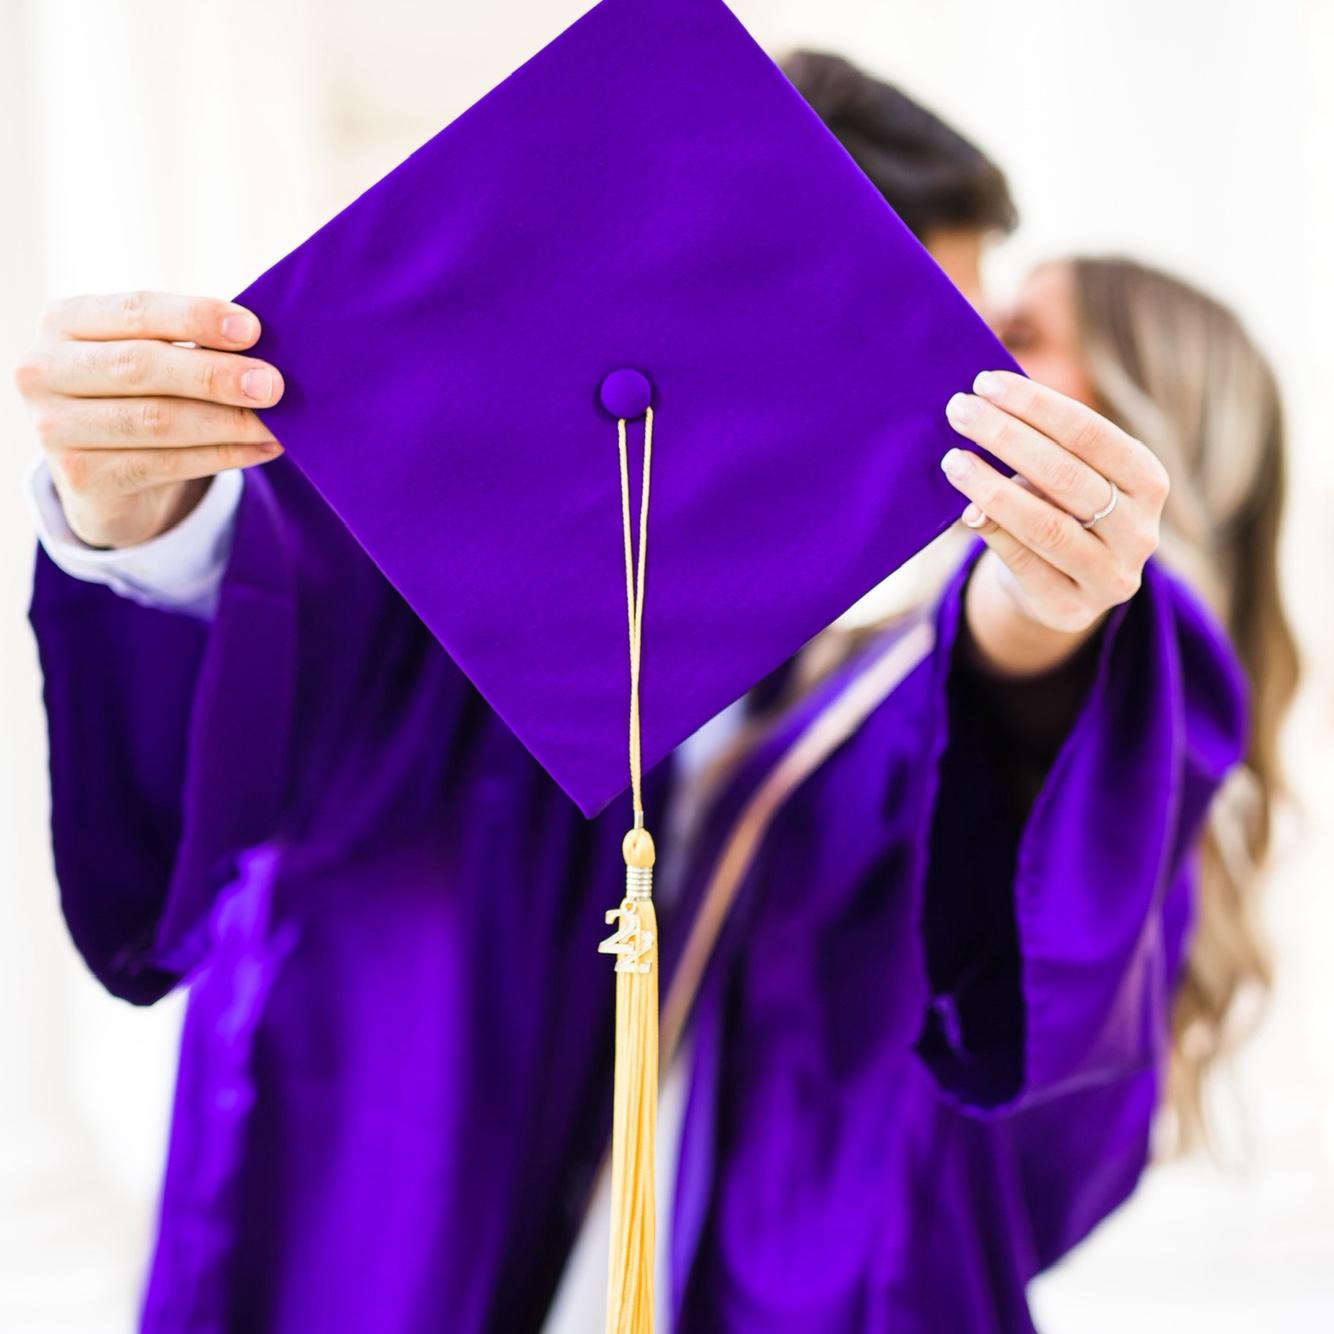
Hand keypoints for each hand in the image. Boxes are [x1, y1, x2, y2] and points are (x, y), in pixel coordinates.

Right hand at [13, 291, 284, 548]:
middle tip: (272, 384)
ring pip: (157, 420)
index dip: (195, 318)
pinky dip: (223, 456)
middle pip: (143, 365)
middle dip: (215, 375)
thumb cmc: (140, 396)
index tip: (253, 329)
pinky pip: (166, 464)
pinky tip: (261, 449)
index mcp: (66, 321)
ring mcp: (56, 426)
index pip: (136, 310)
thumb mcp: (155, 358)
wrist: (106, 474)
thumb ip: (193, 346)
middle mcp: (46, 369)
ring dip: (228, 423)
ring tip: (276, 424)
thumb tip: (265, 353)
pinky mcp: (80, 476)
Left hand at [940, 370, 1169, 675]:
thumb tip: (985, 409)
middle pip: (1066, 475)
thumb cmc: (1060, 512)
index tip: (985, 382)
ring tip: (954, 460)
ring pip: (1046, 525)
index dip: (1036, 404)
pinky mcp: (1071, 609)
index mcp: (1147, 481)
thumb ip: (1041, 448)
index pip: (1091, 433)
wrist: (1062, 591)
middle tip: (959, 410)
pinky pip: (1025, 563)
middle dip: (1006, 436)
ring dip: (993, 487)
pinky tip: (965, 508)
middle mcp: (1140, 530)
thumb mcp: (1065, 477)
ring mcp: (1110, 575)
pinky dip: (992, 531)